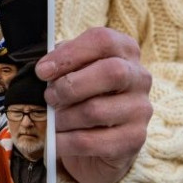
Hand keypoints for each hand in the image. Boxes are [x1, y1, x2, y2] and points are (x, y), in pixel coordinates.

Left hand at [35, 28, 152, 182]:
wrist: (96, 142)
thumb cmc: (80, 97)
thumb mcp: (71, 72)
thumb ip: (61, 65)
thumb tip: (46, 68)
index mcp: (124, 52)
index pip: (103, 40)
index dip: (69, 54)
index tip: (42, 71)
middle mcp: (139, 77)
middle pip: (111, 72)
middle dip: (70, 86)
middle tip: (49, 97)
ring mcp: (140, 109)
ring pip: (96, 111)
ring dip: (63, 117)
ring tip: (51, 121)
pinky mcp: (133, 139)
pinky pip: (90, 141)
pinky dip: (64, 141)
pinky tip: (54, 140)